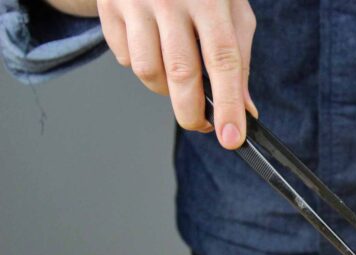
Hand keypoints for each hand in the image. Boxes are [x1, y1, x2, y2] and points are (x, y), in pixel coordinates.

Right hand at [97, 0, 256, 148]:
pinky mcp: (109, 9)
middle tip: (204, 125)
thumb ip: (240, 58)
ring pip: (147, 72)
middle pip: (180, 73)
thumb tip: (244, 108)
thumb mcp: (231, 10)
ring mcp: (135, 2)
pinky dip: (143, 67)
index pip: (223, 60)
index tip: (231, 137)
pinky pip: (124, 59)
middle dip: (193, 113)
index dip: (228, 104)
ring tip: (180, 78)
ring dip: (166, 91)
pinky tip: (155, 49)